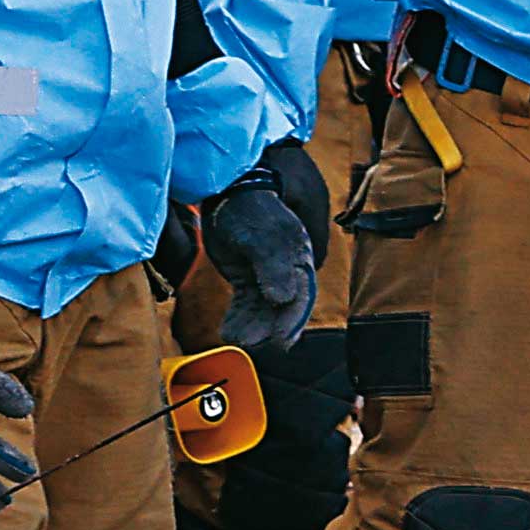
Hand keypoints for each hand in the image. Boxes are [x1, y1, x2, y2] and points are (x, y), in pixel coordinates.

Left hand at [196, 149, 327, 351]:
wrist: (227, 185)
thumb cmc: (249, 204)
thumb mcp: (262, 234)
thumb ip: (273, 267)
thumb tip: (284, 300)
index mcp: (301, 254)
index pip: (302, 294)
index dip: (292, 319)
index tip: (279, 341)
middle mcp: (289, 266)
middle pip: (285, 305)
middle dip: (269, 326)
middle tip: (251, 344)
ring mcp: (268, 270)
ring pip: (265, 306)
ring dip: (252, 324)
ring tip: (233, 338)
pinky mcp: (248, 273)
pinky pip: (248, 301)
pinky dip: (240, 316)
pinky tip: (228, 329)